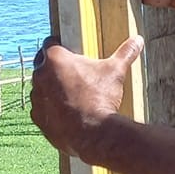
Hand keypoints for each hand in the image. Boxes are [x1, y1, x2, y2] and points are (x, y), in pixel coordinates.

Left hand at [29, 35, 143, 160]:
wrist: (93, 133)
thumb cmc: (101, 97)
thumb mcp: (115, 72)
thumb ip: (124, 53)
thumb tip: (138, 40)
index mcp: (55, 58)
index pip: (51, 43)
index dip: (60, 46)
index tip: (70, 52)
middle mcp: (40, 75)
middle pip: (43, 65)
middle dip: (54, 67)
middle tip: (73, 73)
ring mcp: (36, 97)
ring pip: (40, 87)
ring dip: (50, 88)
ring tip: (71, 94)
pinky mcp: (37, 116)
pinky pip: (41, 108)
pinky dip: (50, 108)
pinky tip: (65, 111)